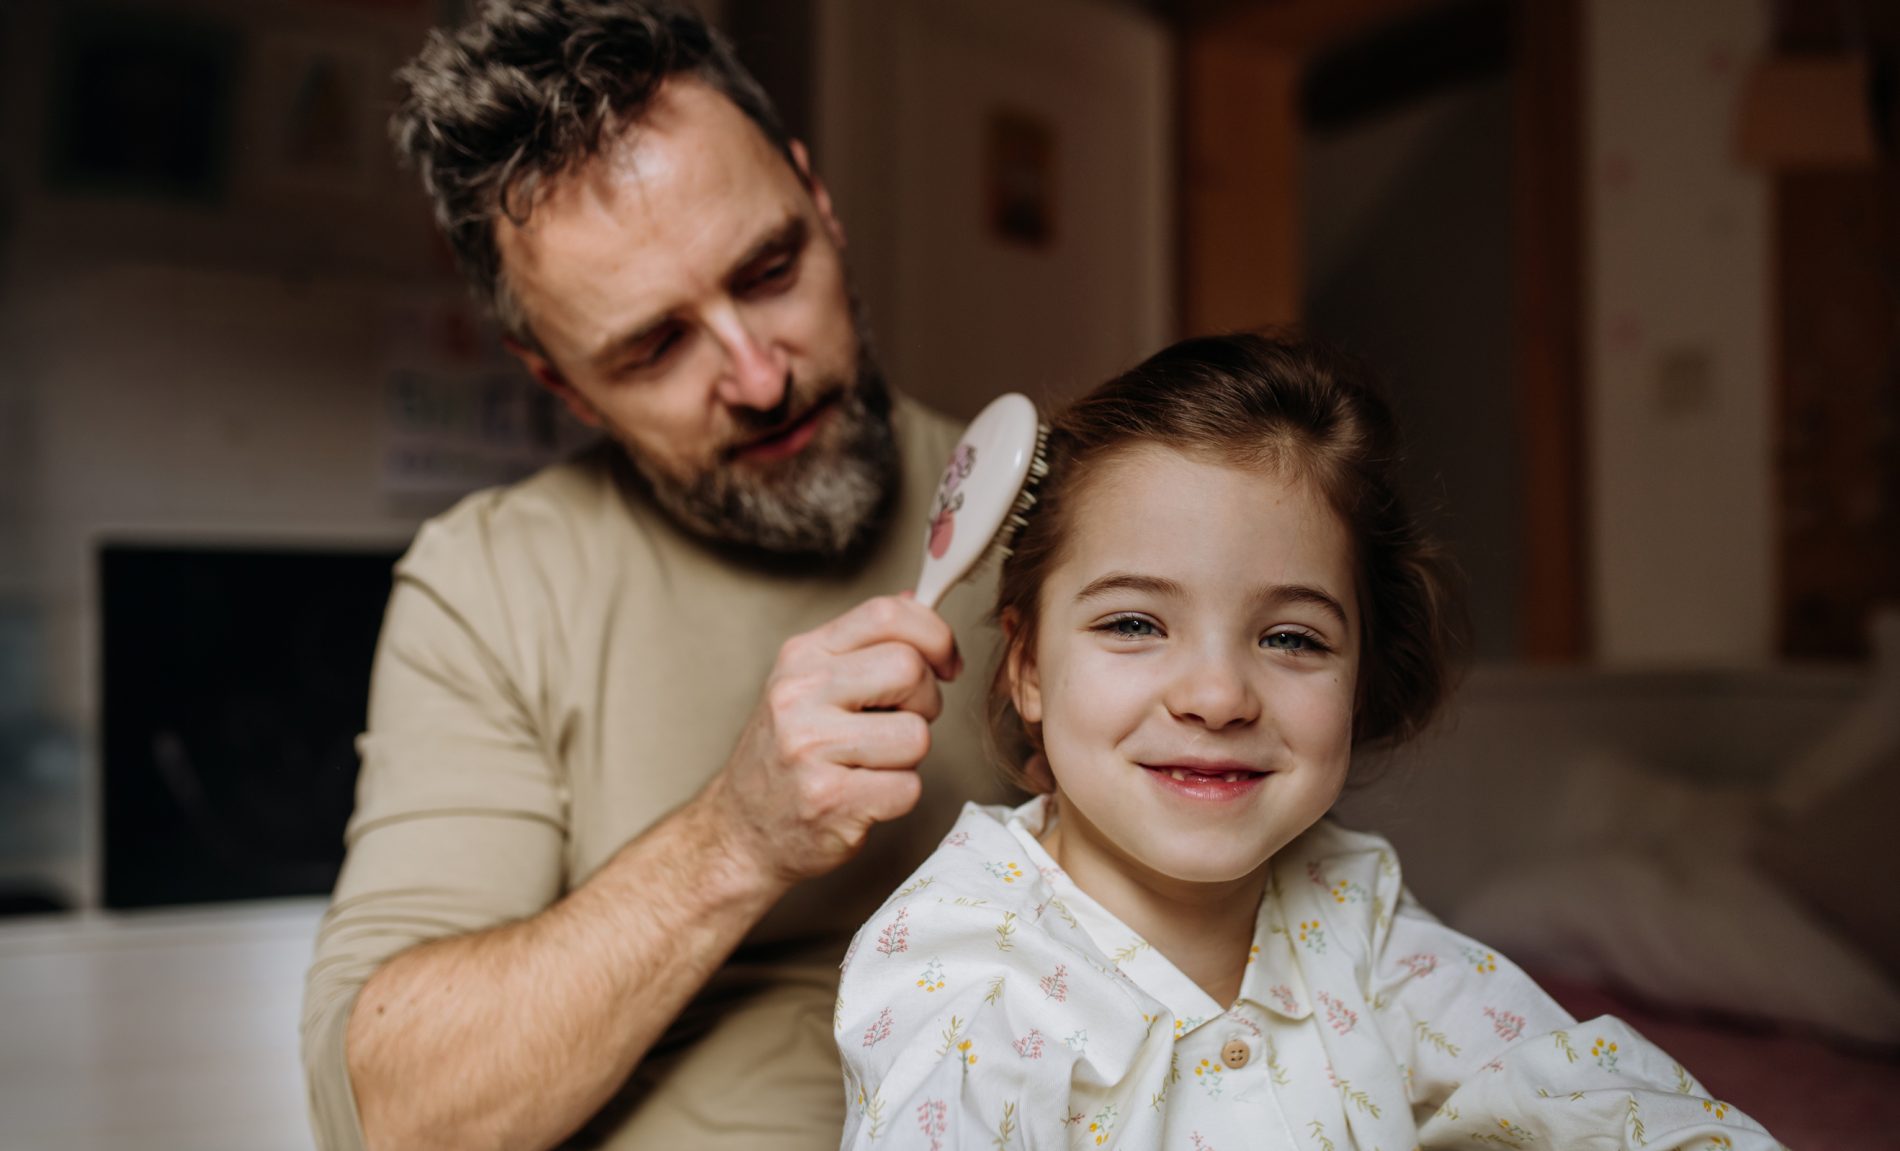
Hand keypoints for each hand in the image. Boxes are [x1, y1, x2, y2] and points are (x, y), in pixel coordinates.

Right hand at [705, 594, 961, 884]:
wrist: (742, 831)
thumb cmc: (788, 755)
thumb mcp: (809, 684)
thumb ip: (861, 644)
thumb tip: (914, 601)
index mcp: (802, 656)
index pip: (886, 614)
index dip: (935, 635)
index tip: (945, 664)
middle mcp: (800, 693)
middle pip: (910, 669)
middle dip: (926, 701)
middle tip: (901, 722)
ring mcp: (810, 747)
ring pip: (916, 735)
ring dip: (910, 756)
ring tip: (873, 763)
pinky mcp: (829, 799)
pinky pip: (908, 788)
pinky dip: (898, 796)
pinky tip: (865, 796)